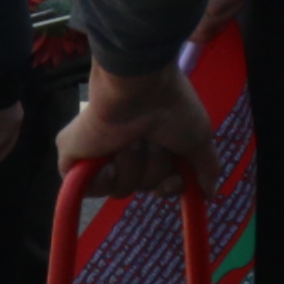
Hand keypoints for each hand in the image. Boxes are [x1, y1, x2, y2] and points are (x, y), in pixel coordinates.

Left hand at [60, 60, 211, 193]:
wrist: (138, 89)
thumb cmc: (171, 108)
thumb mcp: (199, 139)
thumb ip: (206, 168)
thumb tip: (209, 194)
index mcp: (151, 144)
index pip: (160, 182)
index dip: (168, 186)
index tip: (171, 182)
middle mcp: (126, 150)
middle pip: (141, 186)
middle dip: (151, 169)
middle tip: (152, 142)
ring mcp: (98, 156)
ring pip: (118, 188)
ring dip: (131, 166)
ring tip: (130, 140)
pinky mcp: (73, 161)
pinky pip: (89, 189)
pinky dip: (102, 177)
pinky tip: (108, 158)